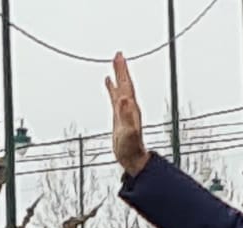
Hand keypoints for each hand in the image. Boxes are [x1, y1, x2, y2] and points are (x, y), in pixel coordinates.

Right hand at [105, 53, 150, 176]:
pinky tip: (109, 83)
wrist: (132, 159)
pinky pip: (115, 97)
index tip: (119, 57)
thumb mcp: (128, 131)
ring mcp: (124, 111)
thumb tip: (124, 98)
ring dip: (118, 75)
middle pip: (125, 83)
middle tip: (118, 54)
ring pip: (121, 88)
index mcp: (131, 108)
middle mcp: (129, 107)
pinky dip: (112, 88)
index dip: (123, 71)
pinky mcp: (119, 116)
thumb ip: (126, 115)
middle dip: (121, 68)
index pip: (127, 85)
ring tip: (115, 63)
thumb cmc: (130, 148)